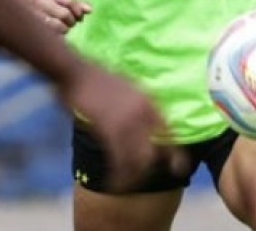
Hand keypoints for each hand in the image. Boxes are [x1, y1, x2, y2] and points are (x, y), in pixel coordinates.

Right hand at [34, 0, 89, 32]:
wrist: (28, 14)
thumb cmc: (50, 7)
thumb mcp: (62, 2)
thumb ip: (77, 5)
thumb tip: (90, 10)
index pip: (69, 1)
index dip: (78, 10)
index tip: (79, 16)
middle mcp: (42, 3)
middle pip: (65, 14)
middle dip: (71, 21)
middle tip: (70, 22)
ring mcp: (36, 16)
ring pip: (59, 26)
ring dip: (64, 28)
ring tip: (61, 27)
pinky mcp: (36, 28)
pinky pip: (52, 34)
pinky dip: (57, 34)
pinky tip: (54, 32)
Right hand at [58, 64, 187, 192]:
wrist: (75, 70)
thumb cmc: (95, 77)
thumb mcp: (126, 86)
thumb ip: (137, 105)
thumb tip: (140, 123)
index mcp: (148, 102)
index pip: (169, 132)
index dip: (176, 154)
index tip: (179, 168)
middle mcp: (143, 113)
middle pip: (154, 151)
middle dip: (148, 169)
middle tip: (140, 180)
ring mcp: (127, 122)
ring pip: (138, 160)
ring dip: (131, 177)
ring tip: (123, 185)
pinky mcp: (110, 129)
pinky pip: (119, 160)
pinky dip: (117, 175)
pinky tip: (113, 183)